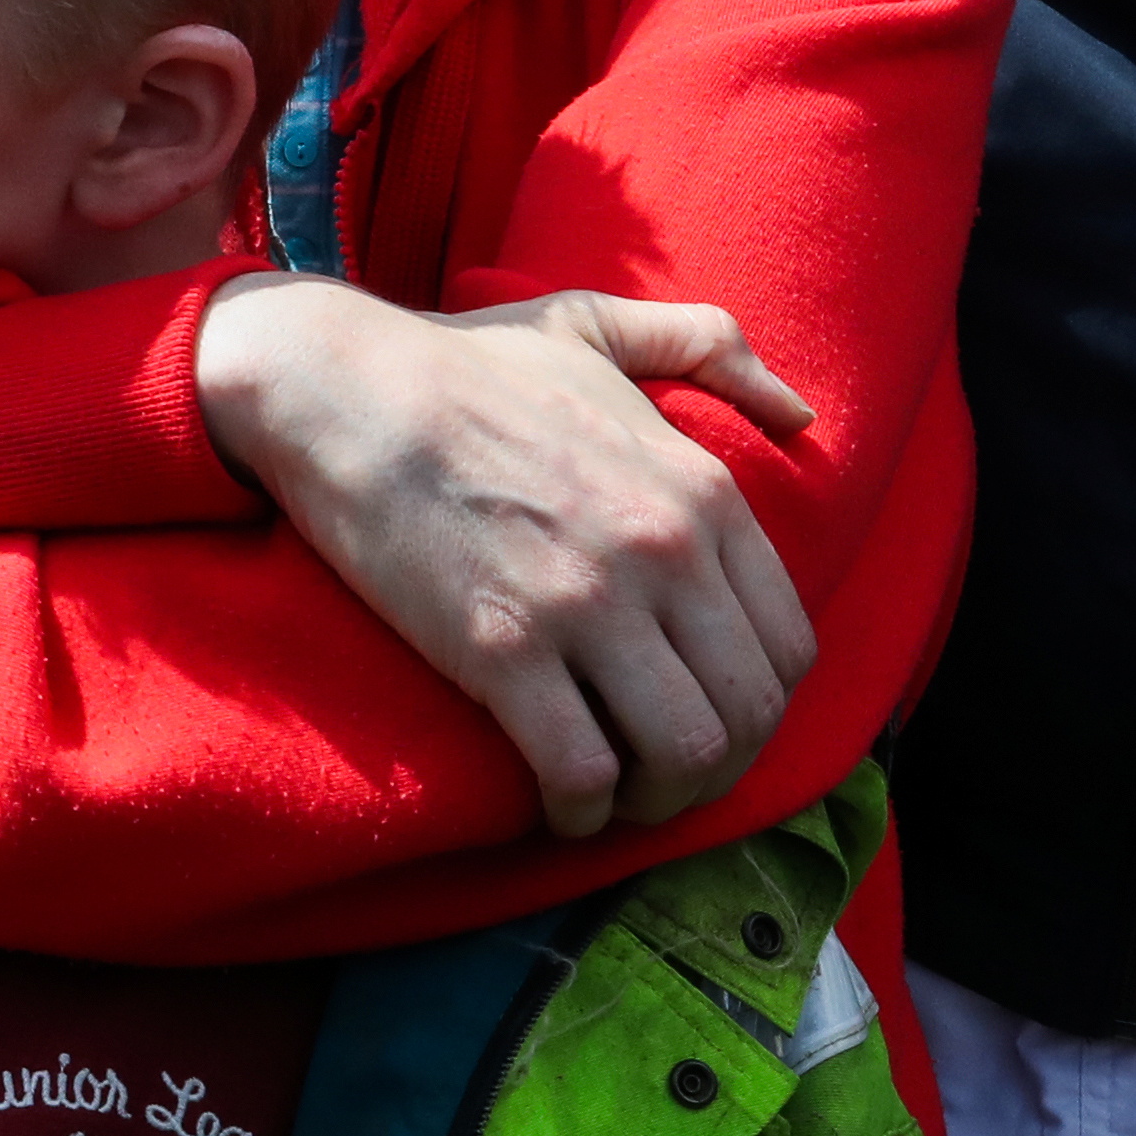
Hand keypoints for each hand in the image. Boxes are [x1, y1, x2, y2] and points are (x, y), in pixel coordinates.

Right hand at [195, 275, 820, 838]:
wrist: (337, 384)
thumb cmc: (457, 362)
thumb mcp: (593, 325)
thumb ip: (706, 344)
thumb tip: (798, 413)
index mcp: (699, 490)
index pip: (788, 646)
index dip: (757, 704)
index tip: (704, 715)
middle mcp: (663, 552)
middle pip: (749, 714)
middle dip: (717, 769)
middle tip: (661, 778)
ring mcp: (585, 604)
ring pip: (682, 755)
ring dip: (659, 802)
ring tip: (616, 800)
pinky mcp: (502, 650)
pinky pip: (580, 770)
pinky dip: (580, 810)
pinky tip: (557, 805)